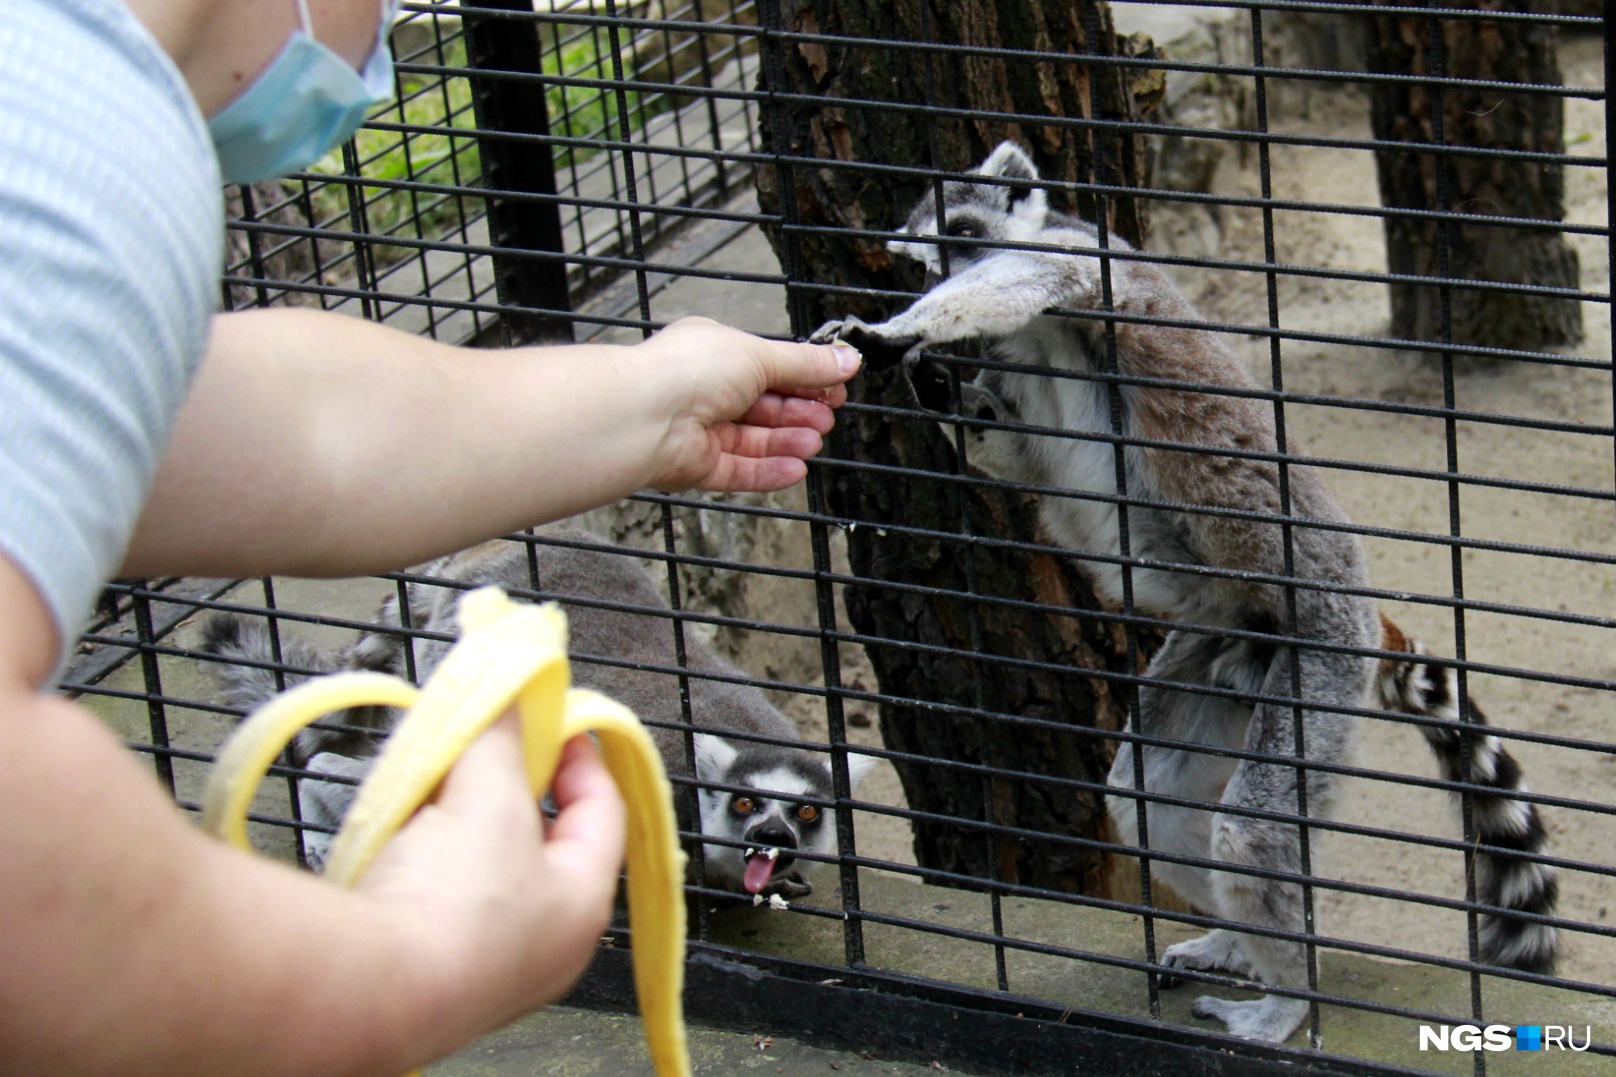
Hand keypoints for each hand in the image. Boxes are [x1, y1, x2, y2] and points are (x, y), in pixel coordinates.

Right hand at [356, 722, 625, 1022]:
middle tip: (485, 749)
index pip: (604, 810)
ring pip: (483, 868)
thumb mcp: (490, 795)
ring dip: (460, 822)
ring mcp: (487, 965)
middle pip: (539, 839)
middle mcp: (545, 946)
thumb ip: (503, 740)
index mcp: (583, 904)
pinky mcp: (430, 972)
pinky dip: (423, 859)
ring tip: (435, 784)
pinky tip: (398, 833)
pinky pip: (438, 898)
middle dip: (508, 787)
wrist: (367, 990)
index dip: (581, 756)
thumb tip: (510, 700)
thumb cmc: (451, 908)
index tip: (556, 723)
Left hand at [634, 317, 860, 492]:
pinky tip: (796, 469)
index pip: (769, 368)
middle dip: (798, 411)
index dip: (804, 378)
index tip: (836, 387)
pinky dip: (768, 471)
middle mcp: (706, 391)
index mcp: (716, 353)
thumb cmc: (690, 371)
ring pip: (754, 441)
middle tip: (827, 416)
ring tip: (814, 441)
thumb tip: (848, 359)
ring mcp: (700, 431)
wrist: (644, 415)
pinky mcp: (697, 466)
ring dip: (788, 441)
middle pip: (764, 407)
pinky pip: (739, 471)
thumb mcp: (760, 355)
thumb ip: (806, 364)